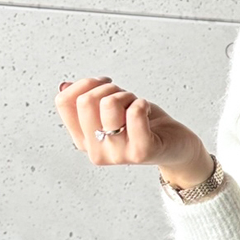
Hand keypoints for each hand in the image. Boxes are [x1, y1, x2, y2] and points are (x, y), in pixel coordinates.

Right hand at [54, 76, 209, 176]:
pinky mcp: (141, 152)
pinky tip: (147, 112)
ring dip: (127, 95)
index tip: (103, 85)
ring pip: (109, 104)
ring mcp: (117, 154)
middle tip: (124, 97)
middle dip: (109, 88)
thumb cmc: (144, 126)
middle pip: (85, 101)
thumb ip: (88, 101)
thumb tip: (65, 85)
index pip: (63, 102)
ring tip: (137, 106)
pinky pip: (134, 113)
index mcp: (83, 140)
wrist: (177, 148)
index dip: (84, 84)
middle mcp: (96, 152)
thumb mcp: (112, 111)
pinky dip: (142, 103)